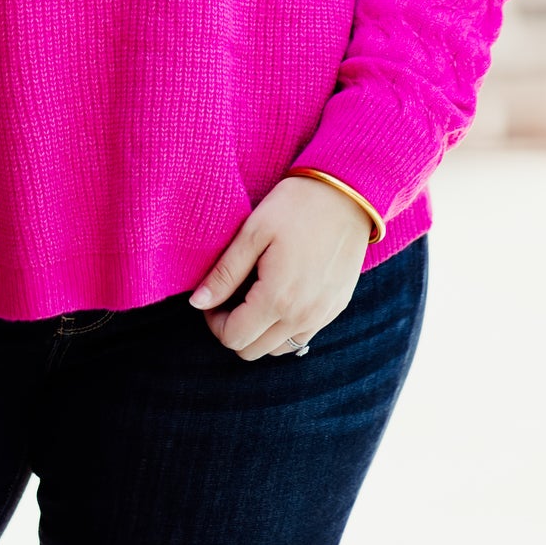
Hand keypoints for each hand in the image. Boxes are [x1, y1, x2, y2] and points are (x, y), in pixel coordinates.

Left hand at [188, 177, 372, 360]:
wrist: (348, 193)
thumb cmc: (295, 206)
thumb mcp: (252, 233)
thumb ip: (225, 273)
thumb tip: (197, 303)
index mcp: (277, 298)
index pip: (233, 337)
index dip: (214, 321)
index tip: (213, 295)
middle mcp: (302, 317)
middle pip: (253, 350)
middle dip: (233, 328)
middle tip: (230, 295)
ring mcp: (323, 316)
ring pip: (278, 349)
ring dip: (259, 331)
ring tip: (254, 295)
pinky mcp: (335, 308)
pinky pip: (303, 336)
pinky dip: (284, 327)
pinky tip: (280, 295)